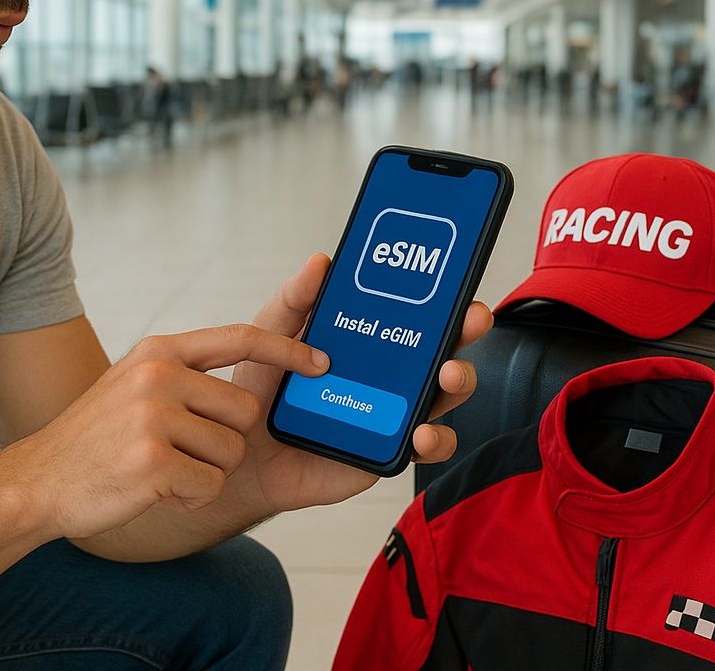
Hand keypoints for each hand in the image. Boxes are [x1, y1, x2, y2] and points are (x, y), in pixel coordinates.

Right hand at [2, 324, 328, 540]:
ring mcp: (153, 416)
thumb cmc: (96, 441)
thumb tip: (248, 391)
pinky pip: (209, 487)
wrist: (37, 482)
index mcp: (160, 351)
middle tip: (179, 452)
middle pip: (246, 411)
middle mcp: (159, 375)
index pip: (241, 337)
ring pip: (231, 452)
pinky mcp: (151, 461)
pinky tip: (153, 491)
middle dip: (226, 442)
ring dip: (205, 474)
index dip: (287, 349)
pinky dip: (189, 500)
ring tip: (160, 470)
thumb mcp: (134, 386)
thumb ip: (185, 376)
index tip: (321, 362)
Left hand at [232, 253, 493, 514]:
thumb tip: (321, 261)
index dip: (439, 296)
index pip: (411, 312)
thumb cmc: (261, 391)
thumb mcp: (269, 335)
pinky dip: (435, 439)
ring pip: (445, 395)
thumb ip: (294, 300)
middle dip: (464, 330)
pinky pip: (426, 446)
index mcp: (365, 340)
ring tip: (447, 375)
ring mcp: (393, 413)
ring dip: (459, 382)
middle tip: (471, 319)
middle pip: (442, 347)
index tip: (455, 280)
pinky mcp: (389, 451)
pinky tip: (422, 433)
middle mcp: (387, 374)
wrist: (243, 451)